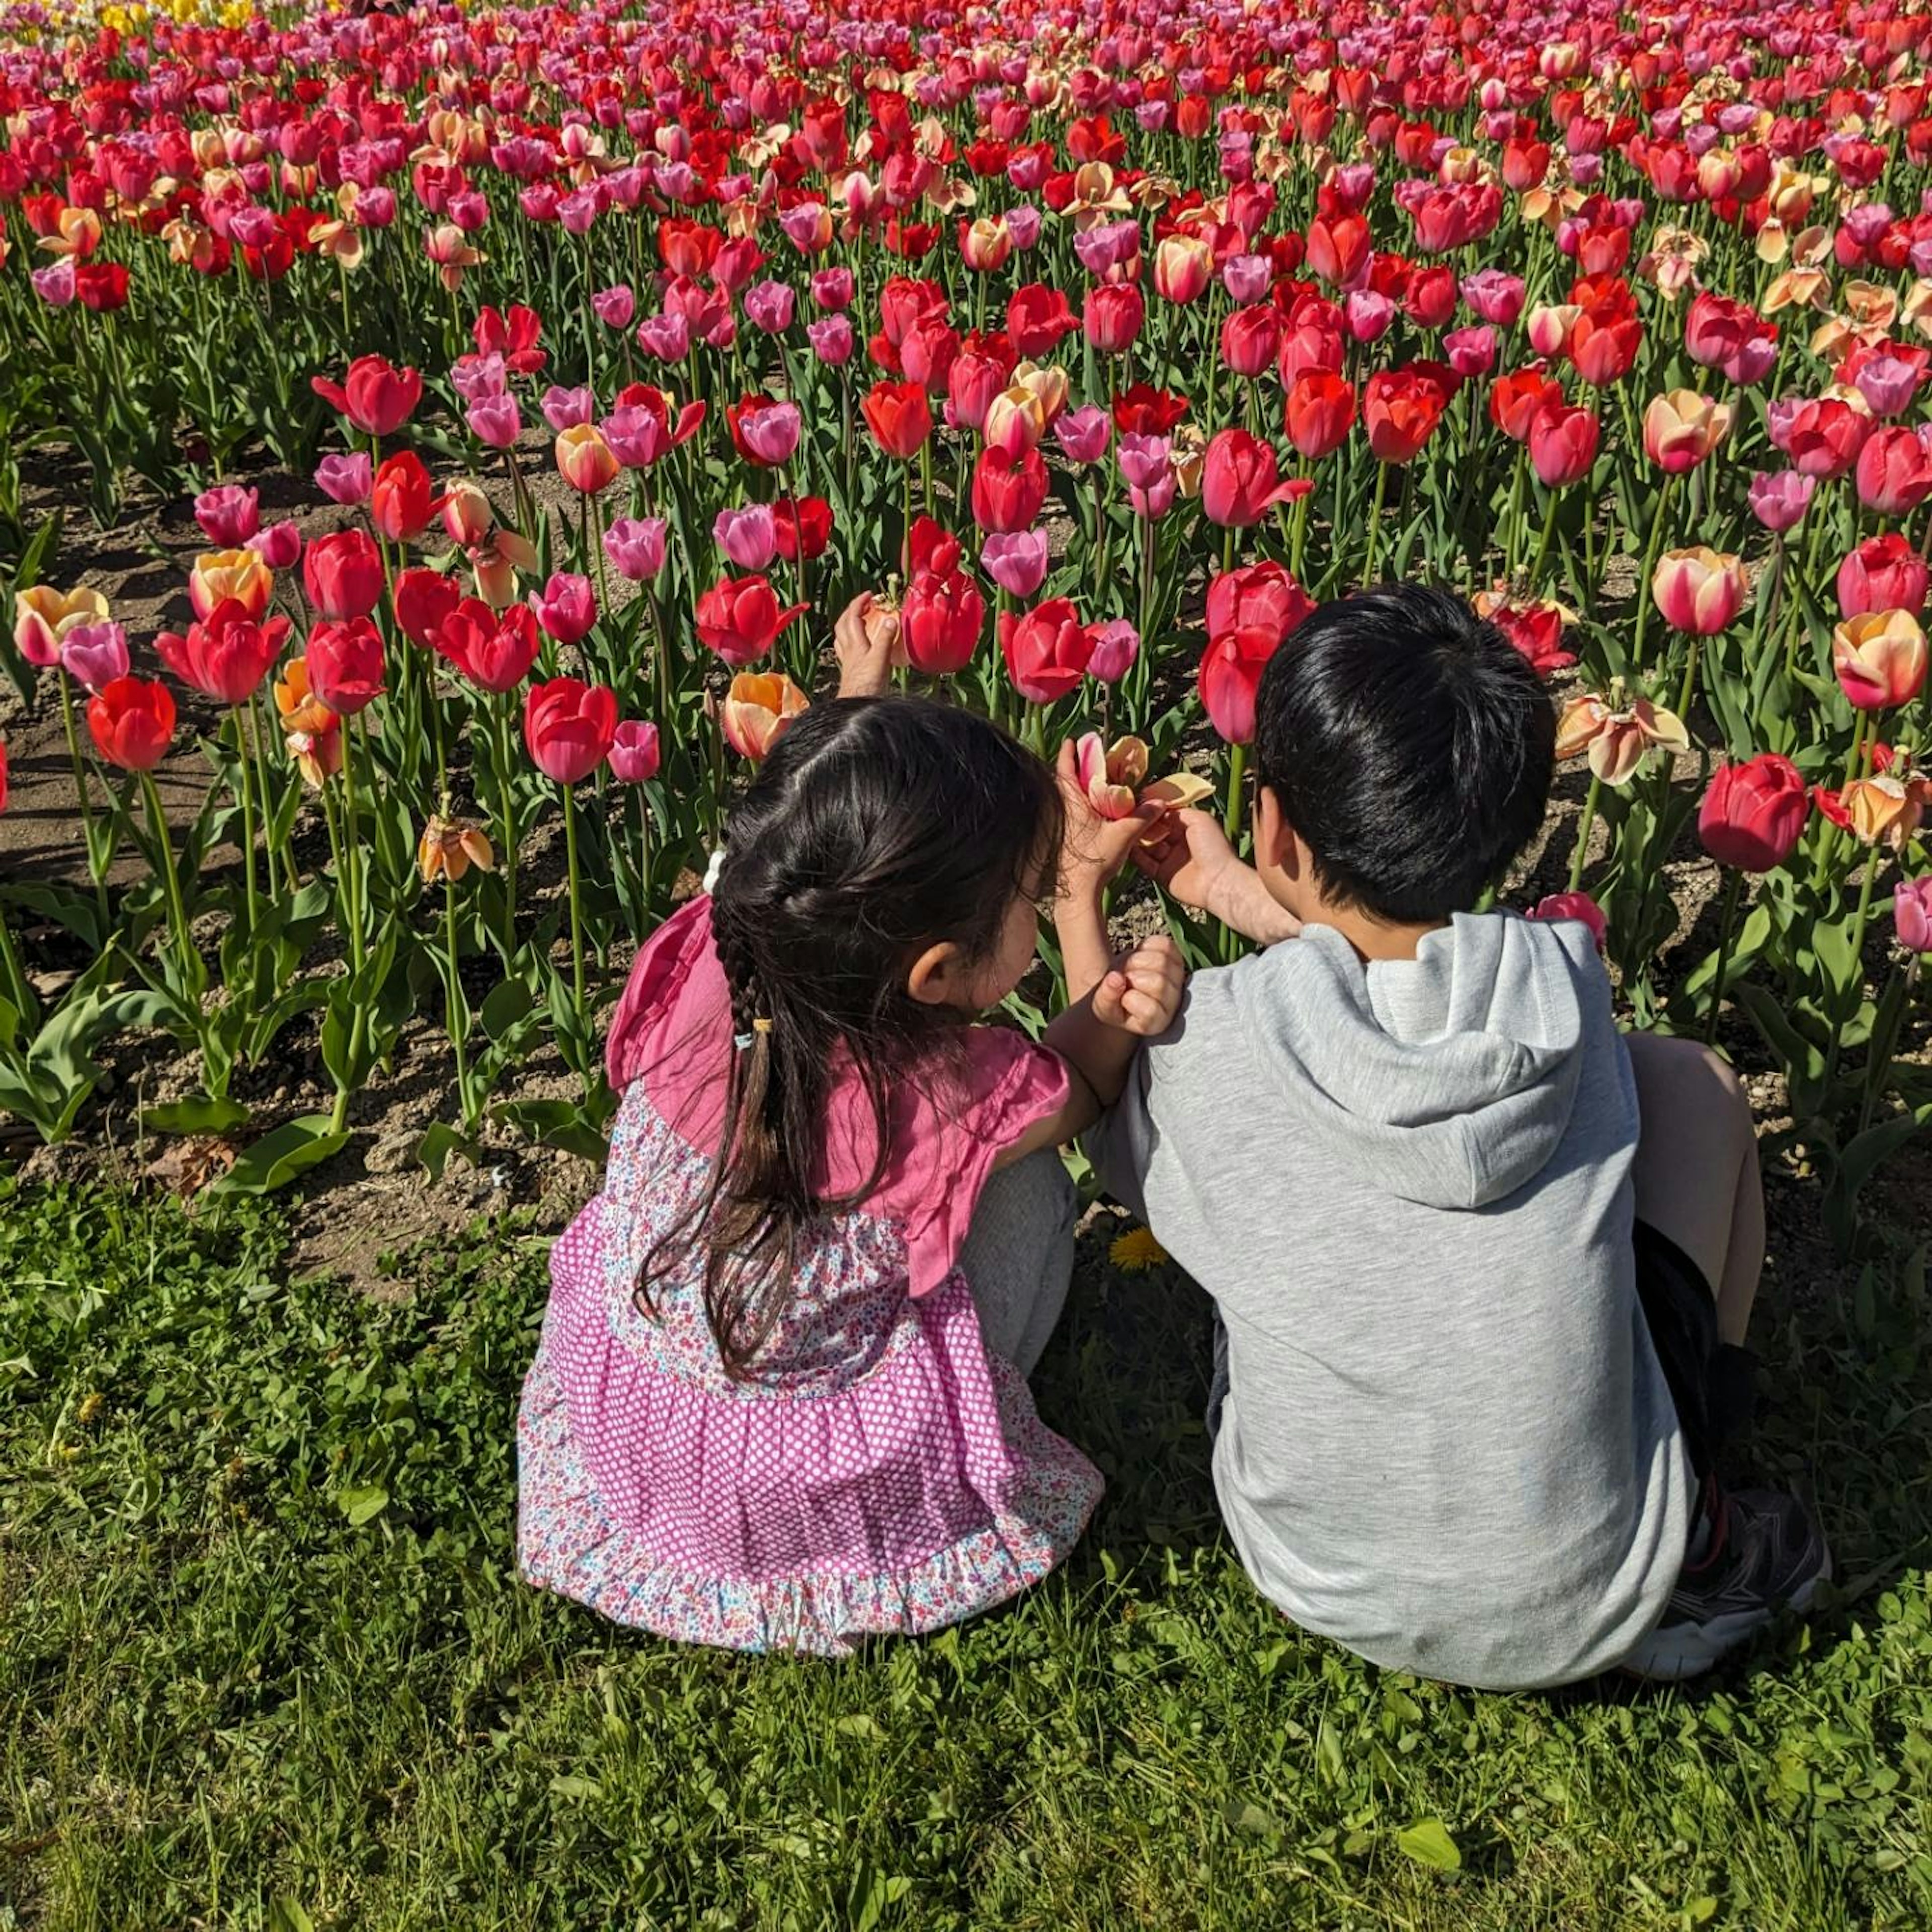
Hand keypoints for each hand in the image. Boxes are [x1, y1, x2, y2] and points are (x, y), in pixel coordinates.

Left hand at [834, 592, 896, 699]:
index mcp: (856, 644)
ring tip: (858, 620)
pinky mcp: (850, 670)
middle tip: (863, 605)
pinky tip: (857, 644)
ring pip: (842, 636)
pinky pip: (845, 649)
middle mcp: (848, 650)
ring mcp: (848, 660)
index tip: (869, 594)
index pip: (852, 616)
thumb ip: (885, 639)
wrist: (857, 706)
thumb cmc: (867, 686)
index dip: (859, 602)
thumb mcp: (881, 659)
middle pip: (843, 624)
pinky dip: (849, 641)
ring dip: (848, 624)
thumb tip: (890, 620)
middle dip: (852, 611)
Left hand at [1055, 737, 1161, 900]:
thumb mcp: (1124, 835)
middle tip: (1091, 758)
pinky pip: (1075, 813)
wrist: (1078, 892)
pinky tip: (1098, 809)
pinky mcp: (1068, 838)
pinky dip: (1084, 804)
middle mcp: (1065, 812)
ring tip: (1097, 780)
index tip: (1071, 741)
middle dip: (1077, 768)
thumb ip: (1142, 817)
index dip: (1067, 754)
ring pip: (1070, 798)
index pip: (1065, 771)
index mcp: (1073, 805)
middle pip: (1066, 782)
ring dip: (1081, 787)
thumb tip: (1160, 802)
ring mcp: (1064, 826)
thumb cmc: (1095, 861)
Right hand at [1092, 933, 1185, 1037]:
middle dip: (1132, 977)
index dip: (1130, 999)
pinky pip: (1163, 944)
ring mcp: (1177, 977)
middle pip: (1158, 983)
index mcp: (1156, 1022)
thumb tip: (1115, 977)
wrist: (1121, 987)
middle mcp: (1173, 1001)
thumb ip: (1107, 997)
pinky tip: (1139, 959)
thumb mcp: (1103, 1007)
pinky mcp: (1176, 956)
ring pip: (1161, 961)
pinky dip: (1145, 946)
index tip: (1123, 999)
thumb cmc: (1114, 1003)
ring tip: (1129, 970)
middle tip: (1124, 981)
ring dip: (1137, 961)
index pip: (1151, 1010)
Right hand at [1133, 808, 1239, 912]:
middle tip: (1130, 816)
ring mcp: (1169, 860)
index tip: (1139, 803)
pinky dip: (1135, 855)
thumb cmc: (1214, 847)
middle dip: (1143, 824)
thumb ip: (1178, 811)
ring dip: (1137, 838)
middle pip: (1154, 831)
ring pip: (1147, 846)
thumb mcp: (1199, 819)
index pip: (1165, 817)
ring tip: (1125, 828)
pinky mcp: (1161, 875)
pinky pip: (1144, 863)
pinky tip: (1126, 845)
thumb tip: (1158, 809)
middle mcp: (1178, 843)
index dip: (1153, 811)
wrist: (1218, 881)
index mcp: (1188, 828)